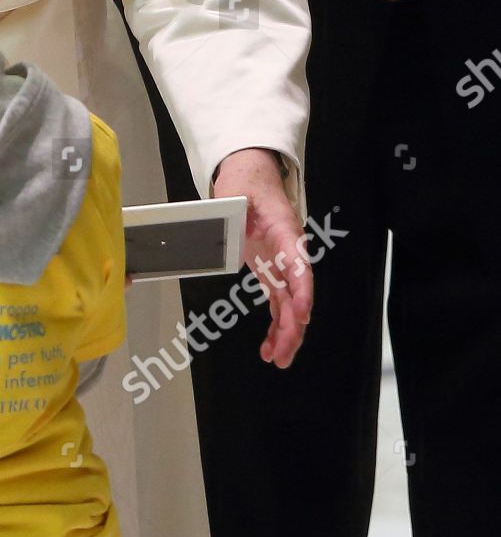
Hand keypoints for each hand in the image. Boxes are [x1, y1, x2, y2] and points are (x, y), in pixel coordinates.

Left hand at [213, 148, 310, 367]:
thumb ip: (235, 210)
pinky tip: (270, 348)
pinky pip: (278, 303)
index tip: (302, 314)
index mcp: (285, 232)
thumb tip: (234, 227)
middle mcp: (289, 253)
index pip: (299, 265)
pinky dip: (276, 326)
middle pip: (297, 294)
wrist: (251, 177)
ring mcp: (281, 265)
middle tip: (284, 352)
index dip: (302, 291)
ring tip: (278, 359)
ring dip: (287, 333)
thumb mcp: (236, 192)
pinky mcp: (271, 273)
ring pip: (290, 305)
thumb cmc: (247, 184)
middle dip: (294, 325)